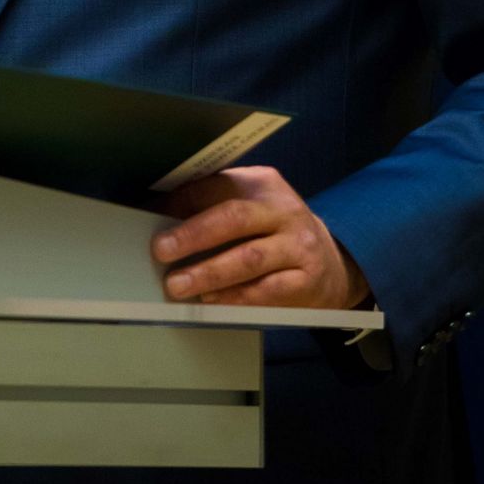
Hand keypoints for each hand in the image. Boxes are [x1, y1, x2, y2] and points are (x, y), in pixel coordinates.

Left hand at [151, 166, 370, 308]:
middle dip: (194, 234)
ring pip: (249, 258)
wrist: (331, 263)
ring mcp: (298, 246)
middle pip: (235, 217)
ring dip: (209, 273)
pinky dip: (234, 297)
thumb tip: (158, 211)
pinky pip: (265, 291)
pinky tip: (212, 300)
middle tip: (162, 250)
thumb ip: (213, 204)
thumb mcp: (252, 206)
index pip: (218, 185)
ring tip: (179, 284)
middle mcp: (283, 210)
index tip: (151, 214)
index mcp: (263, 183)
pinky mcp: (305, 280)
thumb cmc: (276, 232)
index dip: (183, 200)